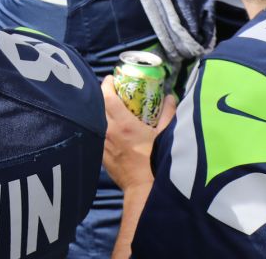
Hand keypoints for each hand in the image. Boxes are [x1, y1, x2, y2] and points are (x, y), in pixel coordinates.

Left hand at [100, 75, 176, 192]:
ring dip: (101, 109)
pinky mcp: (100, 153)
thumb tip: (169, 97)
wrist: (143, 188)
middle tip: (112, 90)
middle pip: (98, 104)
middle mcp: (108, 131)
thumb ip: (168, 113)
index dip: (107, 84)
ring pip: (96, 118)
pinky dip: (101, 125)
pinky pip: (97, 133)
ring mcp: (102, 143)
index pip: (107, 97)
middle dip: (103, 94)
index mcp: (123, 124)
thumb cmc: (155, 162)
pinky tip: (109, 126)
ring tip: (111, 106)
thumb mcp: (165, 135)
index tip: (111, 78)